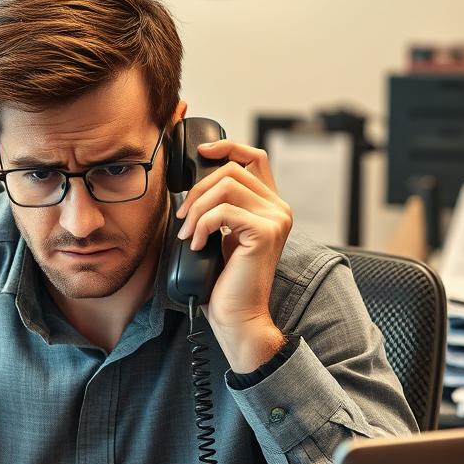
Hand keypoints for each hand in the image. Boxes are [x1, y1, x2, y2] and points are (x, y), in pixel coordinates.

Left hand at [174, 139, 291, 372]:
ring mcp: (276, 219)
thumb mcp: (222, 235)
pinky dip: (202, 226)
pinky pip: (223, 212)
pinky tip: (197, 244)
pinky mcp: (265, 232)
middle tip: (183, 216)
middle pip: (232, 170)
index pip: (255, 158)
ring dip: (197, 209)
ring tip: (188, 233)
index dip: (228, 147)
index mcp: (271, 206)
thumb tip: (193, 185)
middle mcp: (279, 209)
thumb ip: (220, 208)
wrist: (238, 316)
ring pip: (225, 187)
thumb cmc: (225, 281)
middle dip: (198, 189)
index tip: (201, 152)